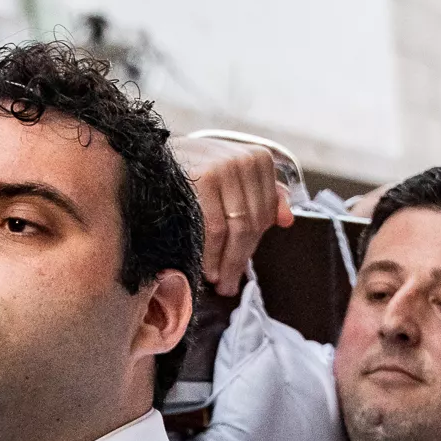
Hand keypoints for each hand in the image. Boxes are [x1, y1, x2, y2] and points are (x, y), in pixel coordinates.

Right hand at [174, 136, 295, 295]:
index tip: (240, 267)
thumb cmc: (195, 168)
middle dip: (239, 259)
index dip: (253, 245)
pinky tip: (206, 269)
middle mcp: (246, 161)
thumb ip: (265, 196)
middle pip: (252, 223)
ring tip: (219, 282)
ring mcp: (225, 168)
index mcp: (260, 159)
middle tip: (229, 285)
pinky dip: (211, 253)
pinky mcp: (203, 178)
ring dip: (227, 262)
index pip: (265, 213)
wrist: (153, 155)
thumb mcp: (233, 177)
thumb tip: (287, 220)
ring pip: (236, 228)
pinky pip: (214, 227)